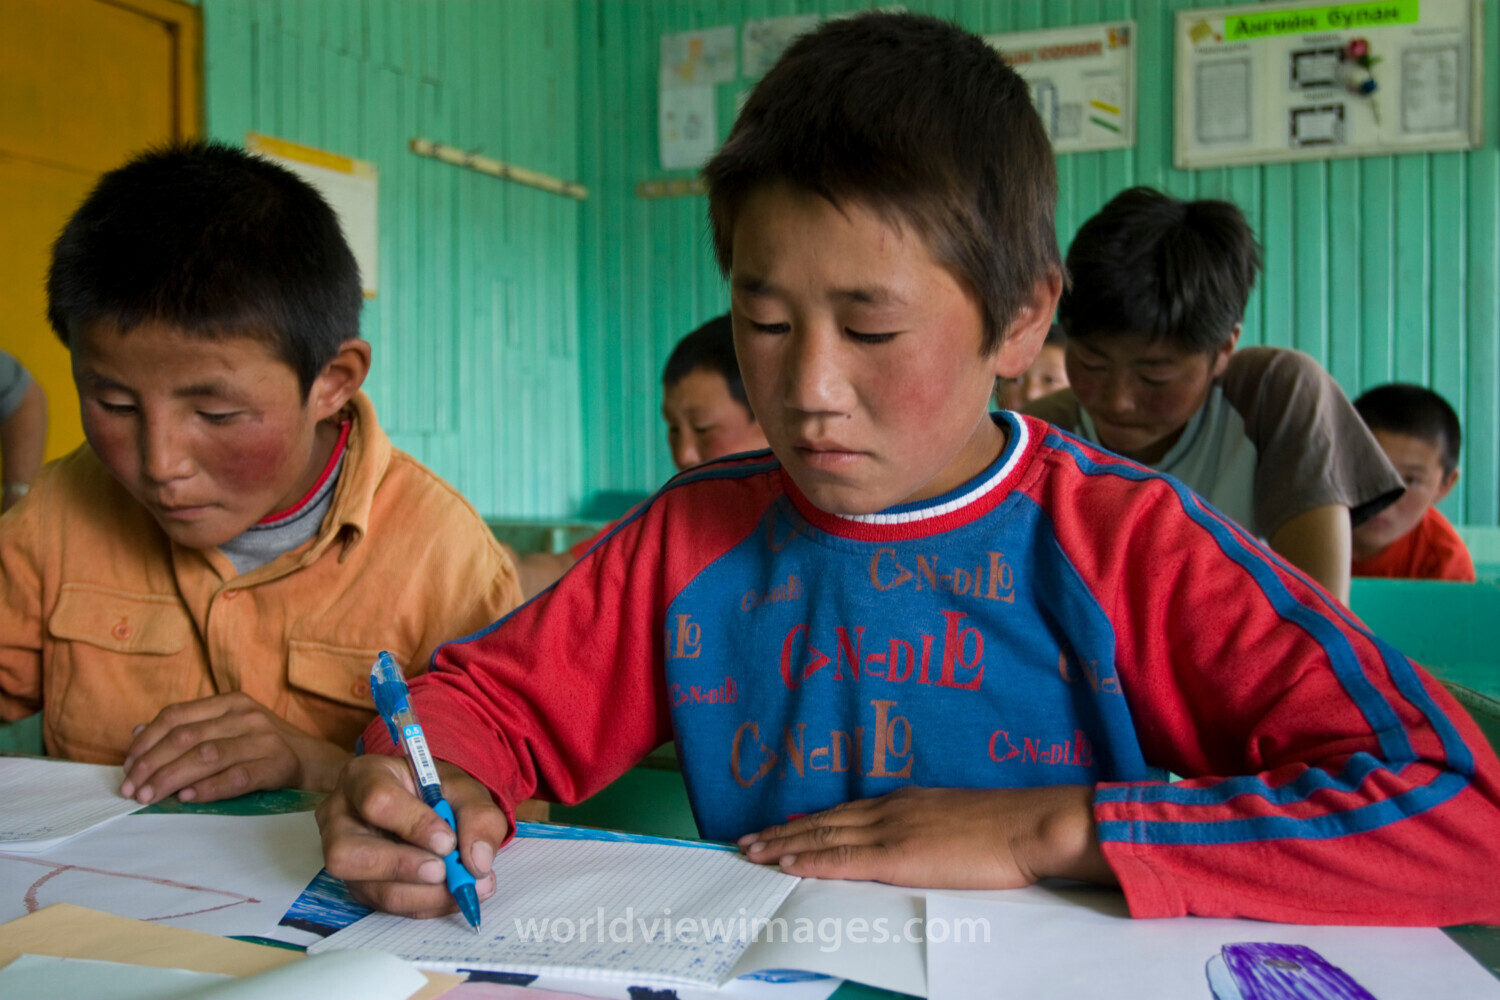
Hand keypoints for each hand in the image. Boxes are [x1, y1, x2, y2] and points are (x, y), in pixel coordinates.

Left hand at [120, 692, 350, 803]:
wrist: (317, 764)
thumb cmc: (264, 749)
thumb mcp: (227, 729)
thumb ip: (188, 728)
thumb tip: (136, 732)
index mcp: (230, 702)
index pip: (176, 715)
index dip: (146, 741)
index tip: (126, 766)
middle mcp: (246, 715)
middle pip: (186, 737)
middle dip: (152, 764)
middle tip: (132, 789)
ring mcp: (264, 738)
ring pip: (206, 755)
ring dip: (171, 779)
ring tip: (149, 797)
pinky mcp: (277, 763)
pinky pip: (236, 776)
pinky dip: (208, 788)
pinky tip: (188, 798)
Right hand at [317, 755, 506, 917]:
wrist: (416, 802)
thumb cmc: (433, 790)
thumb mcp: (463, 788)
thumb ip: (477, 816)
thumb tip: (478, 862)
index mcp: (364, 778)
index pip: (377, 801)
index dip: (414, 825)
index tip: (449, 841)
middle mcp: (340, 819)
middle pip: (347, 854)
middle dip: (403, 868)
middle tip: (444, 872)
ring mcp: (342, 856)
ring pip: (367, 888)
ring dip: (421, 895)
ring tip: (461, 888)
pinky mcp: (358, 885)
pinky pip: (386, 906)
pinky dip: (425, 905)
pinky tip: (452, 895)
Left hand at [737, 784, 1115, 888]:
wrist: (1030, 825)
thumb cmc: (1007, 828)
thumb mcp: (959, 820)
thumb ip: (931, 828)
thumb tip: (920, 842)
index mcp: (906, 802)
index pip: (845, 812)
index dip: (810, 822)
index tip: (782, 827)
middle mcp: (890, 809)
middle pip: (824, 821)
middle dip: (783, 831)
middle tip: (748, 841)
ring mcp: (892, 830)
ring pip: (824, 836)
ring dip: (784, 844)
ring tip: (753, 852)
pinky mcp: (898, 855)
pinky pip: (844, 859)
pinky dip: (811, 860)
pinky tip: (787, 863)